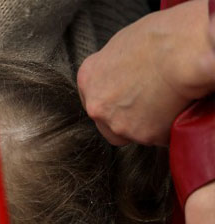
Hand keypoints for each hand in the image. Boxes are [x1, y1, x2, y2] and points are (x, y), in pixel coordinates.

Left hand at [77, 0, 214, 145]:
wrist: (184, 52)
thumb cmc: (162, 38)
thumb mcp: (124, 43)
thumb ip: (114, 66)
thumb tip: (123, 73)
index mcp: (89, 78)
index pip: (93, 97)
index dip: (113, 97)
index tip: (127, 94)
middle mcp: (97, 106)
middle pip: (107, 121)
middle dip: (126, 116)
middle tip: (150, 100)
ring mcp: (119, 124)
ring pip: (131, 132)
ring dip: (147, 123)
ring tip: (167, 101)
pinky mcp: (144, 136)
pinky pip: (156, 137)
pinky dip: (167, 127)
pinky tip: (177, 109)